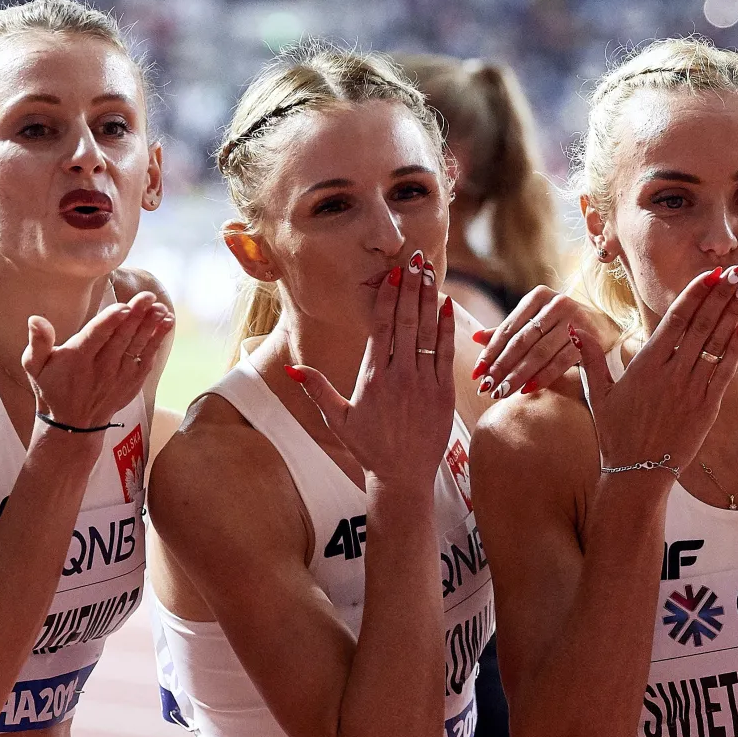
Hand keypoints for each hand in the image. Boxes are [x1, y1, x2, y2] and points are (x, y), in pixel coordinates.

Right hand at [22, 291, 172, 429]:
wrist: (74, 423)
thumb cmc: (53, 386)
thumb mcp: (35, 366)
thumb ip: (38, 342)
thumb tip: (35, 319)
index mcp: (78, 358)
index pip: (96, 336)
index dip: (110, 321)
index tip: (123, 307)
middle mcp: (102, 366)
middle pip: (122, 337)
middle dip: (136, 316)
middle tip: (148, 296)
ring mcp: (120, 374)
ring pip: (138, 346)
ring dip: (151, 326)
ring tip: (161, 308)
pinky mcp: (134, 380)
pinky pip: (148, 358)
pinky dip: (158, 341)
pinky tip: (167, 323)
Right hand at [290, 250, 455, 487]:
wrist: (403, 476)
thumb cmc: (368, 447)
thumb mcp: (337, 419)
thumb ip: (317, 390)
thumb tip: (291, 370)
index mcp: (372, 377)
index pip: (381, 327)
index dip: (388, 297)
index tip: (393, 274)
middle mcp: (399, 375)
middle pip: (406, 322)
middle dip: (410, 288)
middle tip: (415, 260)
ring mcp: (423, 383)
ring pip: (427, 333)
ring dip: (428, 301)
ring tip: (429, 274)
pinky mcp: (443, 393)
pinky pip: (445, 354)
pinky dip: (446, 329)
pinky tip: (446, 306)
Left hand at [469, 286, 605, 398]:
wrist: (604, 325)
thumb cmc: (561, 325)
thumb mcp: (535, 322)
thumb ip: (507, 331)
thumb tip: (474, 338)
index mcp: (539, 296)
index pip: (509, 327)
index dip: (491, 351)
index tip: (477, 372)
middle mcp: (557, 303)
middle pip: (522, 341)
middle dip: (502, 367)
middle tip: (486, 388)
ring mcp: (575, 319)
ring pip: (539, 353)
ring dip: (519, 375)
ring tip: (503, 392)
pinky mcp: (589, 338)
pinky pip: (561, 362)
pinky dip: (543, 377)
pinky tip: (527, 390)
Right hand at [572, 265, 737, 480]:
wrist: (637, 474)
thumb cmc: (616, 434)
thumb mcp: (598, 395)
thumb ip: (590, 358)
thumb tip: (576, 328)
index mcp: (645, 364)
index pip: (675, 319)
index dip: (694, 293)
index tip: (710, 273)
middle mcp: (671, 372)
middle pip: (700, 324)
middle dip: (720, 294)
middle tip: (736, 269)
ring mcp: (691, 389)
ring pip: (716, 342)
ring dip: (732, 312)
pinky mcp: (707, 407)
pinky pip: (725, 370)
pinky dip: (735, 346)